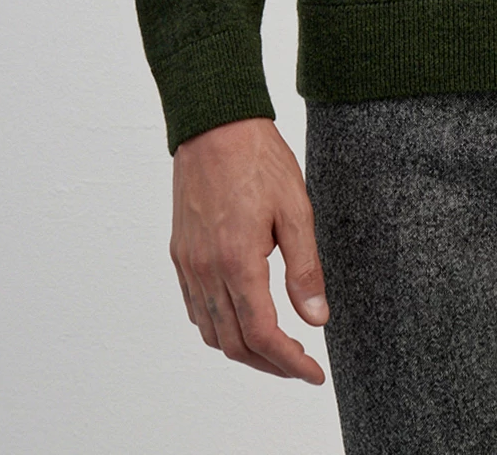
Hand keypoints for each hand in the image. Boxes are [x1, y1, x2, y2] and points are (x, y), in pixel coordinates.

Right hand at [170, 116, 329, 382]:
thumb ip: (305, 268)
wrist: (214, 123)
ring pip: (211, 333)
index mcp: (238, 262)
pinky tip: (241, 319)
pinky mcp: (180, 254)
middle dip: (270, 365)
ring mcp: (188, 265)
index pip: (263, 336)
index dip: (290, 364)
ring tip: (276, 348)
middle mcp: (206, 271)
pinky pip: (195, 309)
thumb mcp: (296, 208)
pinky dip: (219, 328)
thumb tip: (316, 319)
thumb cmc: (258, 159)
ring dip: (243, 350)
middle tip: (301, 366)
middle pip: (235, 345)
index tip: (315, 374)